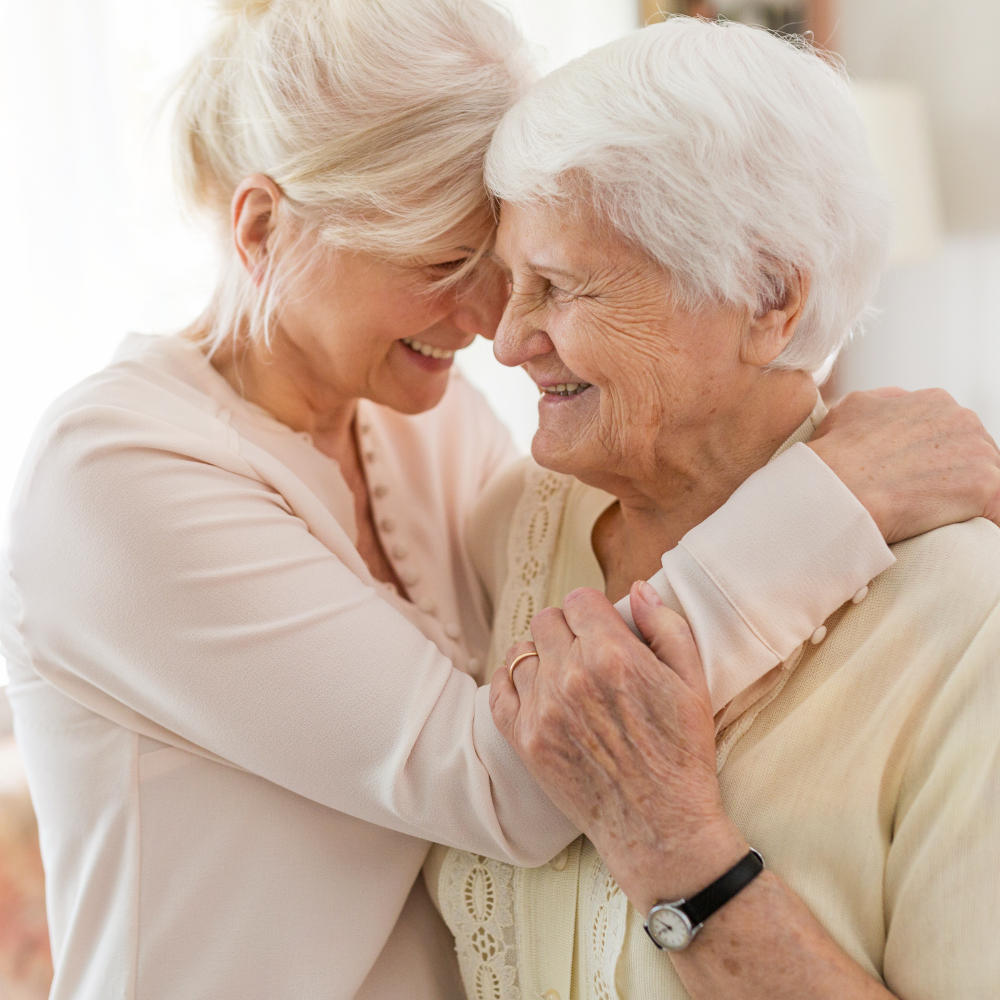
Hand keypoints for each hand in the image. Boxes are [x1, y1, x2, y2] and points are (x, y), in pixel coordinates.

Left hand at [490, 581, 746, 913]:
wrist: (659, 829)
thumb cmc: (682, 755)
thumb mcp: (692, 683)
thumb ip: (665, 626)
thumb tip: (638, 588)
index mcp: (612, 654)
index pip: (579, 599)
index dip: (593, 611)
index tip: (603, 628)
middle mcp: (571, 676)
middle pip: (547, 620)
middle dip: (568, 629)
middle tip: (587, 651)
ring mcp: (542, 709)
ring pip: (522, 651)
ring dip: (542, 655)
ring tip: (564, 674)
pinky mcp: (524, 740)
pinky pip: (499, 688)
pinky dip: (512, 682)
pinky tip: (536, 690)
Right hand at [810, 387, 999, 543]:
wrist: (835, 489)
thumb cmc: (834, 454)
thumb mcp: (851, 408)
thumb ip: (884, 403)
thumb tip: (897, 405)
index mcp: (933, 402)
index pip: (951, 431)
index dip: (936, 457)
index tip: (920, 477)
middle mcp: (961, 418)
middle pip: (975, 452)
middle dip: (957, 476)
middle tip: (928, 501)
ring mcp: (978, 452)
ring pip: (988, 479)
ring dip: (970, 500)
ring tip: (944, 520)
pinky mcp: (987, 487)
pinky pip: (998, 511)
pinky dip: (989, 522)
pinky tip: (974, 532)